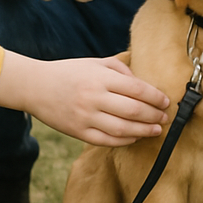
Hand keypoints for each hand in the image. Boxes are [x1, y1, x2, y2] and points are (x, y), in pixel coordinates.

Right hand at [0, 51, 170, 146]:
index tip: (166, 101)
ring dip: (144, 131)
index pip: (137, 89)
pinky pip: (106, 140)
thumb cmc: (70, 72)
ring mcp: (85, 117)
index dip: (155, 97)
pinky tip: (135, 137)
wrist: (36, 86)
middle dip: (154, 115)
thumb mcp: (96, 62)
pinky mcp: (77, 132)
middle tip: (165, 117)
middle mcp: (94, 97)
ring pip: (122, 129)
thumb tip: (143, 83)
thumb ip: (121, 69)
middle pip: (133, 110)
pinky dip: (124, 140)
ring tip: (156, 130)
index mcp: (101, 78)